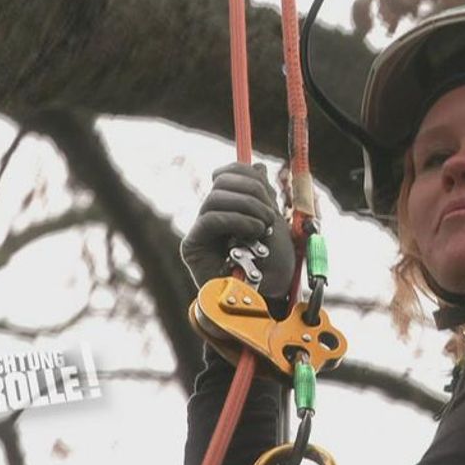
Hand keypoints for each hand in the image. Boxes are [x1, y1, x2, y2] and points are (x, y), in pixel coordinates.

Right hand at [181, 163, 295, 313]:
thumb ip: (262, 195)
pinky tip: (252, 233)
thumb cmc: (271, 264)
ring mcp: (201, 231)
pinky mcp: (192, 247)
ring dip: (247, 208)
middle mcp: (211, 216)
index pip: (228, 173)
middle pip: (222, 181)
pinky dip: (235, 220)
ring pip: (215, 197)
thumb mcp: (272, 220)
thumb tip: (256, 166)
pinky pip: (209, 219)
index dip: (248, 175)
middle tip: (269, 217)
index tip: (268, 195)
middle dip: (252, 192)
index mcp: (230, 206)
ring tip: (263, 228)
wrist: (266, 298)